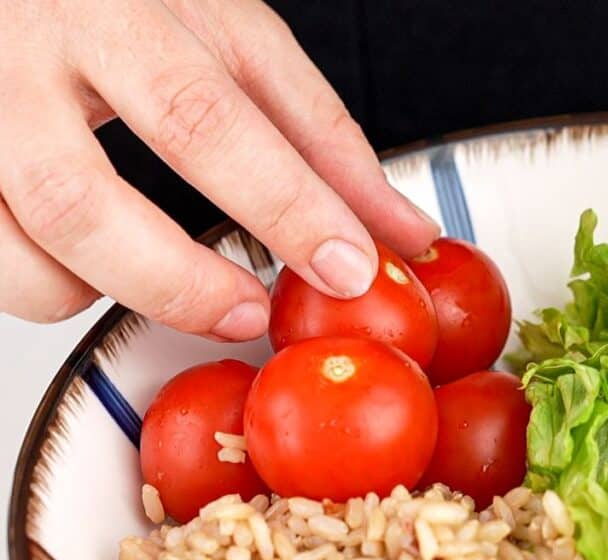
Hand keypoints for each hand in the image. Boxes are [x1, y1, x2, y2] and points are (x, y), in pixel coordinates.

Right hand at [0, 0, 439, 340]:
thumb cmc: (130, 0)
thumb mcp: (236, 40)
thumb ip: (319, 138)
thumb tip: (402, 230)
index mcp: (120, 11)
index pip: (208, 118)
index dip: (286, 205)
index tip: (350, 267)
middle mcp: (24, 55)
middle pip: (81, 199)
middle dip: (180, 281)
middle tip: (249, 312)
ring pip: (18, 245)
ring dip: (105, 289)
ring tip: (165, 280)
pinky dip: (45, 284)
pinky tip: (91, 260)